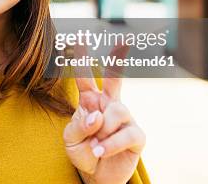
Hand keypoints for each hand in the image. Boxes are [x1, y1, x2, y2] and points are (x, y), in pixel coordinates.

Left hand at [63, 45, 145, 183]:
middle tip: (122, 41)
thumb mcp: (70, 139)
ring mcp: (125, 119)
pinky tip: (100, 150)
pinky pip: (126, 134)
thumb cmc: (83, 152)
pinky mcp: (137, 136)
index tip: (78, 38)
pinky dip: (110, 143)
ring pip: (117, 111)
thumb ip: (79, 125)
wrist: (96, 177)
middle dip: (118, 60)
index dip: (82, 59)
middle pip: (115, 79)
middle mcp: (109, 105)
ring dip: (103, 129)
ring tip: (94, 144)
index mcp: (90, 101)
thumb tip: (96, 115)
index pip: (85, 78)